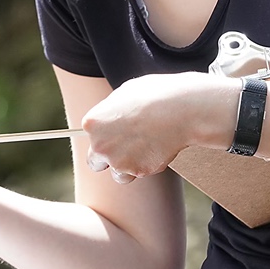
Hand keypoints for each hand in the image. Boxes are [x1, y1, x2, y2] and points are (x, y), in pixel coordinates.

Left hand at [81, 72, 231, 180]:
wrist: (179, 109)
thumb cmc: (153, 95)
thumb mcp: (124, 94)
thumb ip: (111, 111)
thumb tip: (111, 117)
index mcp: (92, 123)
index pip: (89, 137)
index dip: (104, 135)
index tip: (117, 132)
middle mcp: (100, 146)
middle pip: (95, 163)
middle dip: (108, 159)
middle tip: (126, 148)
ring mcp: (118, 161)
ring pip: (118, 174)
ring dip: (129, 167)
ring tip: (146, 148)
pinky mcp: (138, 171)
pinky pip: (140, 173)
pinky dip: (148, 165)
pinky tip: (158, 148)